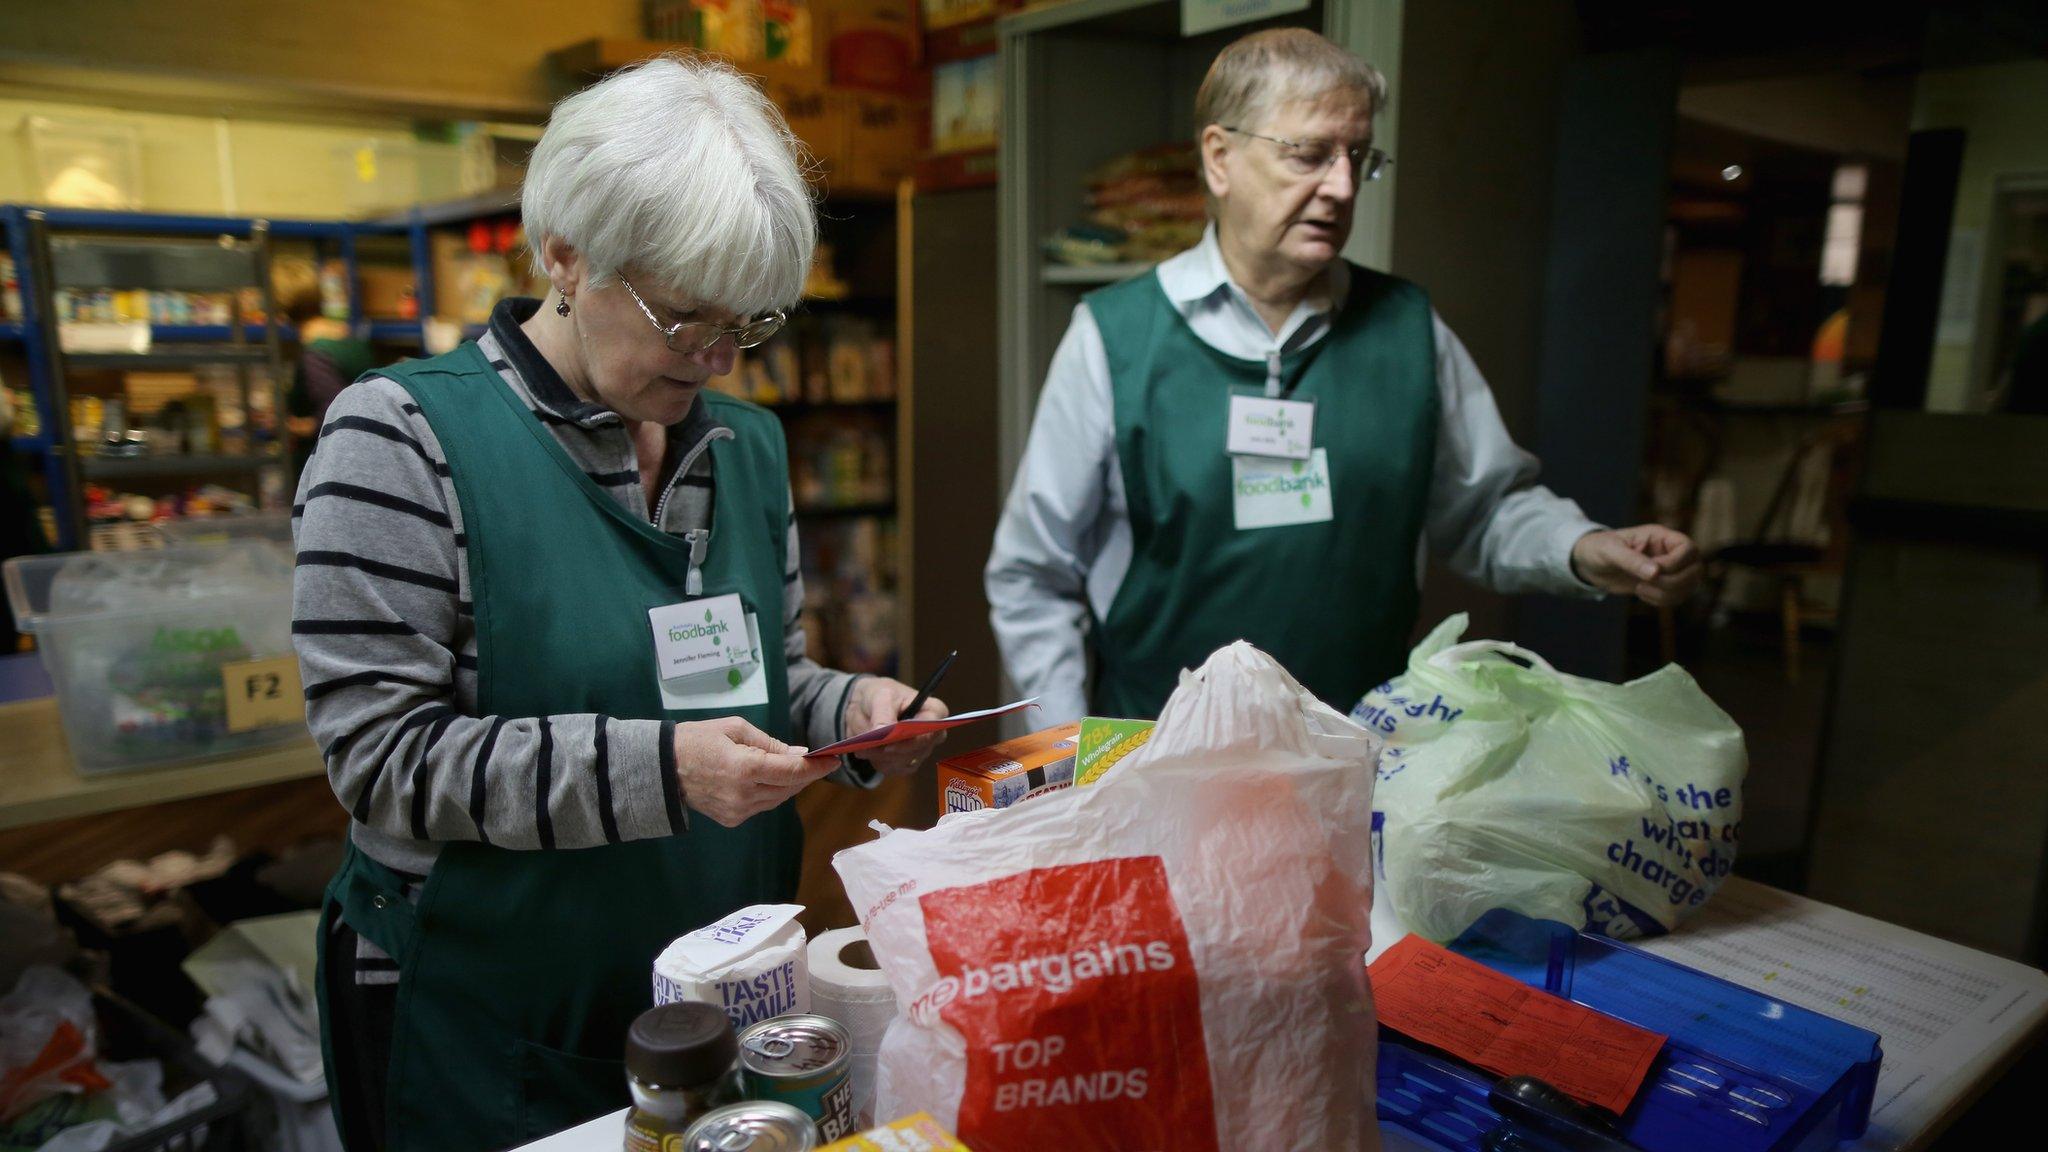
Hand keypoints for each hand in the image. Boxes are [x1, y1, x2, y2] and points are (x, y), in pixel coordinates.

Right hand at [673, 716, 835, 827]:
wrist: (662, 768)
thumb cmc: (699, 739)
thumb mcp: (736, 729)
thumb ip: (771, 744)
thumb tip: (800, 755)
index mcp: (744, 768)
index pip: (793, 770)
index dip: (817, 766)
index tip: (834, 759)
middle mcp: (743, 794)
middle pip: (790, 787)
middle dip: (807, 773)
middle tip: (819, 760)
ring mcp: (737, 811)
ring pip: (779, 798)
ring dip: (791, 783)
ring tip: (795, 767)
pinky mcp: (732, 819)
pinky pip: (763, 805)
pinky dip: (772, 792)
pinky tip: (769, 779)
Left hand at [839, 676, 949, 778]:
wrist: (866, 706)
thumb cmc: (881, 695)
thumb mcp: (880, 697)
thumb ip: (883, 714)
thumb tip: (882, 733)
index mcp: (934, 712)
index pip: (932, 730)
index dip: (913, 739)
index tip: (891, 743)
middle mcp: (931, 734)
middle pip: (917, 750)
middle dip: (892, 750)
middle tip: (869, 745)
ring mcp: (919, 750)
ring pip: (903, 762)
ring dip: (881, 757)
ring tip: (862, 747)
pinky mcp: (905, 762)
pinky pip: (893, 769)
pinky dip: (878, 762)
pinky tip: (866, 752)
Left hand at [1571, 525, 1701, 606]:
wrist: (1590, 564)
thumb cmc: (1598, 549)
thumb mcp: (1610, 551)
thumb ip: (1632, 560)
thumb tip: (1656, 573)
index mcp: (1661, 537)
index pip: (1689, 549)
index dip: (1675, 564)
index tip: (1651, 570)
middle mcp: (1670, 552)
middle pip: (1695, 570)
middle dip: (1672, 582)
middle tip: (1643, 583)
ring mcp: (1669, 569)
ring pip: (1689, 586)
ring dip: (1667, 594)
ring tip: (1640, 589)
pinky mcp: (1663, 584)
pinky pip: (1678, 597)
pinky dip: (1662, 601)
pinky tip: (1643, 595)